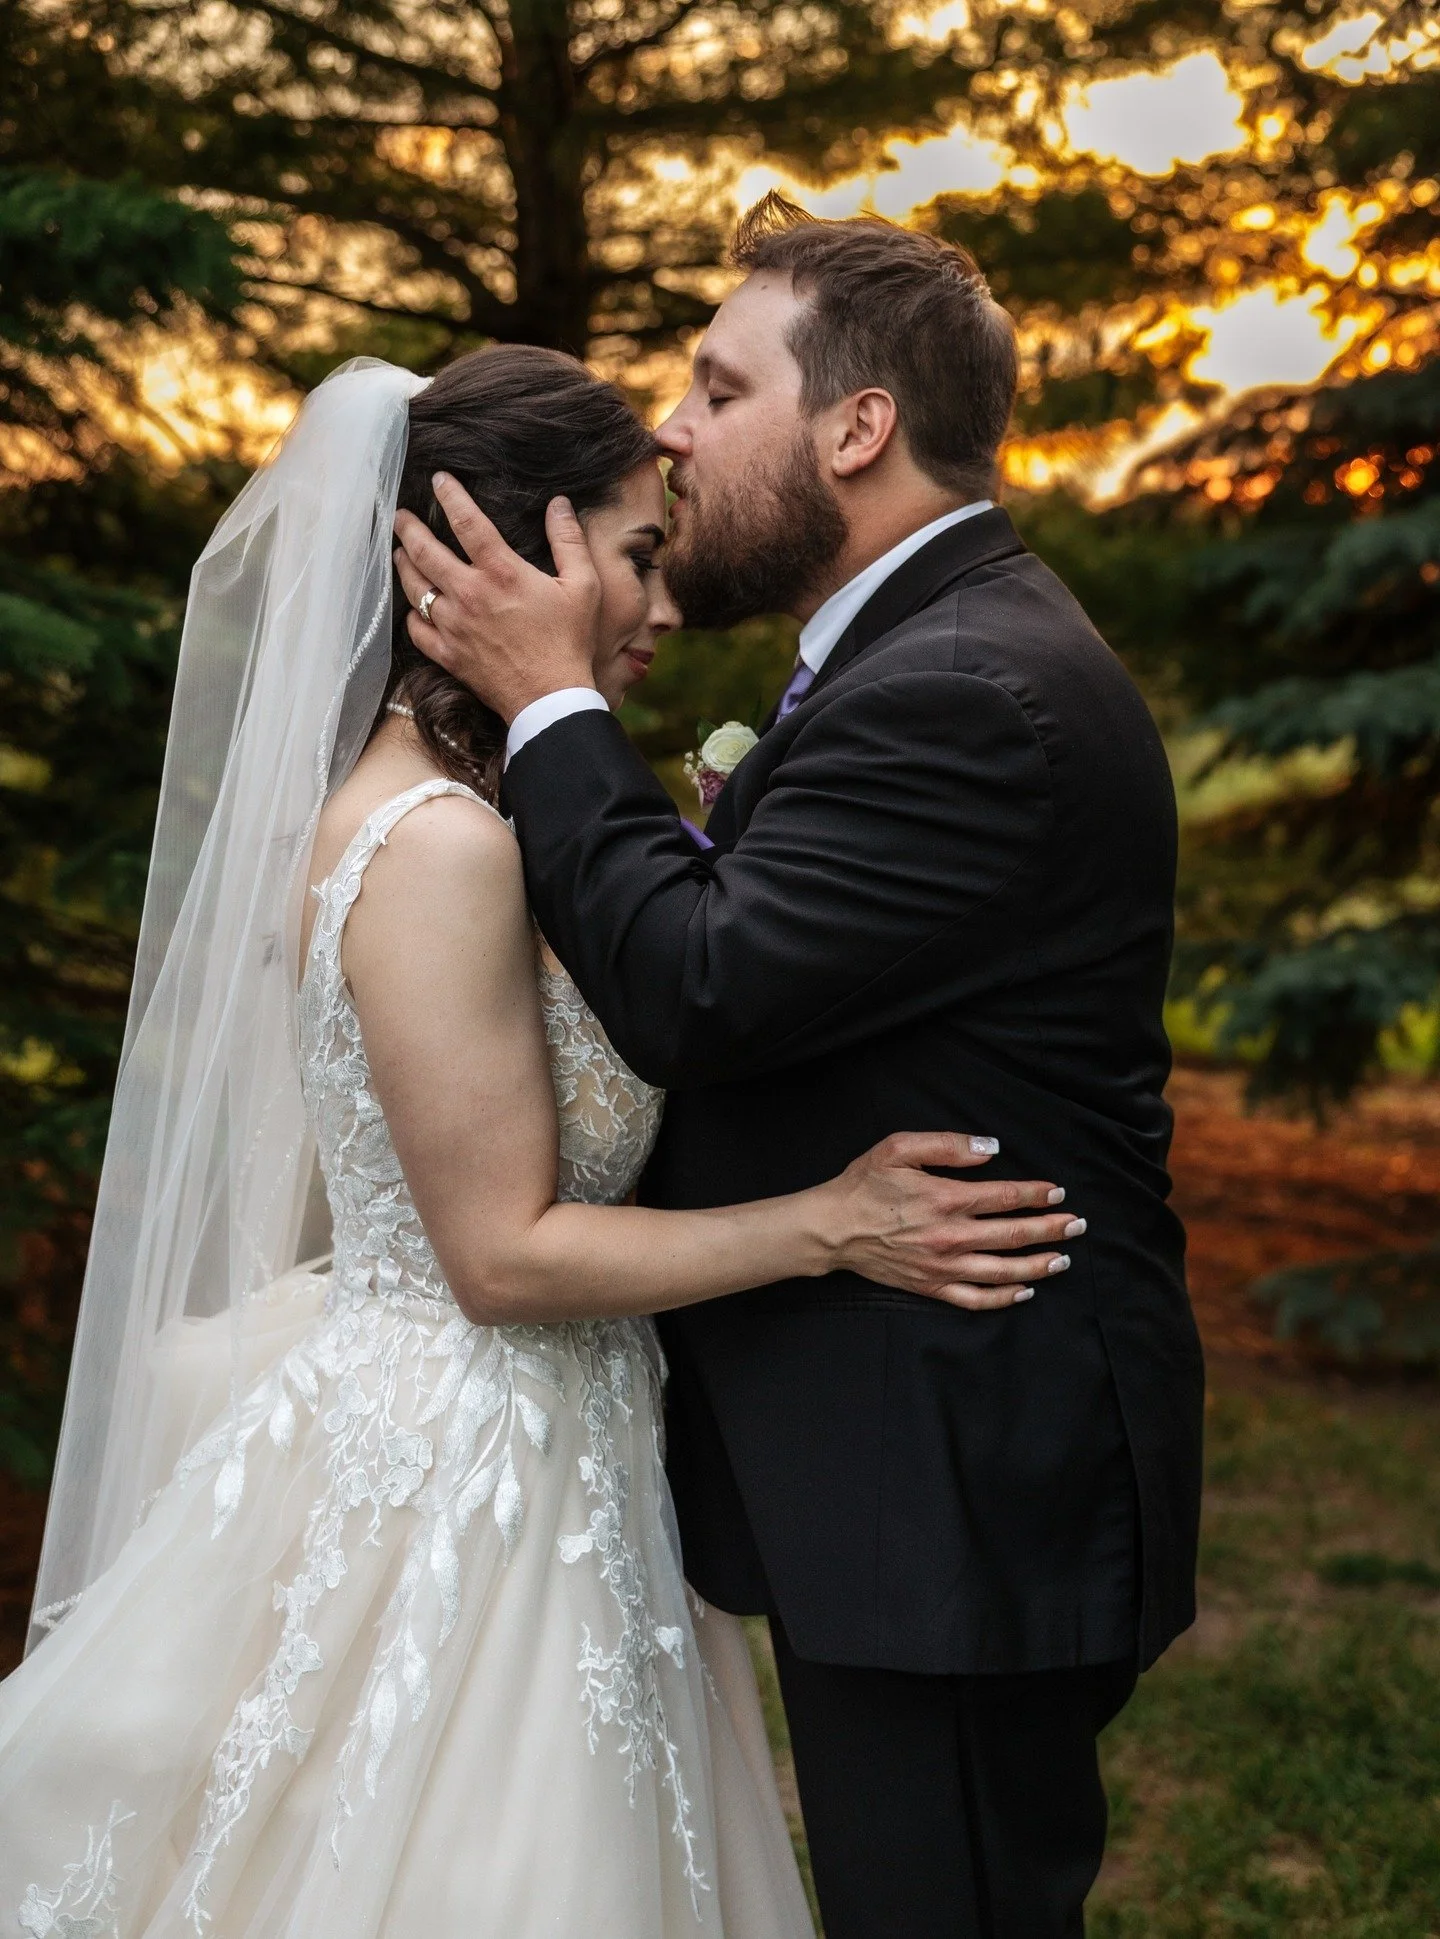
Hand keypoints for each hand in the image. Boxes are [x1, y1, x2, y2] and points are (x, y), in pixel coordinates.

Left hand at [393, 475, 601, 722]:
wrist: (551, 699)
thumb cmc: (569, 642)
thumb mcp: (583, 586)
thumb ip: (569, 541)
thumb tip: (559, 504)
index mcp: (501, 572)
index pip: (466, 521)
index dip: (450, 495)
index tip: (438, 479)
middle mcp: (469, 594)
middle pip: (425, 551)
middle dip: (408, 527)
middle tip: (401, 515)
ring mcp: (453, 626)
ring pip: (414, 587)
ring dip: (404, 564)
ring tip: (400, 551)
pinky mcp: (448, 655)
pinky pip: (416, 629)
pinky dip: (411, 614)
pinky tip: (413, 605)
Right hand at [817, 1132, 1083, 1309]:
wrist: (832, 1228)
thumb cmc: (864, 1184)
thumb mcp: (899, 1148)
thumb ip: (948, 1145)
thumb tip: (991, 1149)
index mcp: (947, 1199)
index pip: (1007, 1197)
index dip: (1037, 1195)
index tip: (1058, 1193)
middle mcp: (951, 1236)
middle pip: (1014, 1234)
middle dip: (1052, 1229)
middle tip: (1078, 1226)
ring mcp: (943, 1266)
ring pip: (1004, 1271)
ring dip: (1039, 1265)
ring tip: (1063, 1260)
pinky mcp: (932, 1286)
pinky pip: (976, 1298)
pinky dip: (1004, 1297)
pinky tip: (1024, 1291)